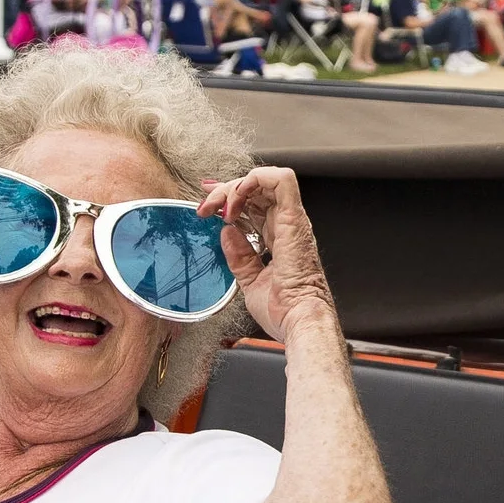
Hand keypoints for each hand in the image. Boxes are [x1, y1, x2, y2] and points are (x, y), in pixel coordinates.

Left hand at [199, 167, 334, 341]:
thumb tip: (227, 234)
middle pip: (256, 190)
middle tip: (205, 208)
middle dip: (226, 192)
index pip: (255, 205)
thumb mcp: (250, 282)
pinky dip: (255, 181)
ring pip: (266, 180)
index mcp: (280, 239)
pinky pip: (281, 180)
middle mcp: (288, 226)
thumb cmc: (284, 311)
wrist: (298, 322)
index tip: (207, 204)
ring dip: (236, 186)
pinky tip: (235, 199)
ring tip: (219, 207)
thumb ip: (239, 257)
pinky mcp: (294, 218)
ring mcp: (292, 220)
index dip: (231, 197)